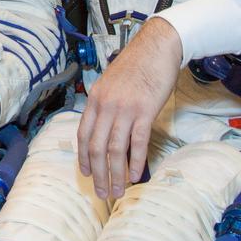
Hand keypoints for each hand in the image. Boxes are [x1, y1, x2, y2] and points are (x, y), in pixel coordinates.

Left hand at [77, 16, 181, 198]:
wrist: (157, 46)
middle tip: (102, 193)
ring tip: (117, 191)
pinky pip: (136, 143)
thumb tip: (102, 126)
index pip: (83, 135)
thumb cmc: (136, 64)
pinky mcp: (145, 111)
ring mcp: (125, 109)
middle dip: (97, 174)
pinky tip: (133, 176)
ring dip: (115, 174)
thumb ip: (104, 103)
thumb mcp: (110, 82)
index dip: (83, 158)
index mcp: (95, 99)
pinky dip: (134, 162)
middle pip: (96, 147)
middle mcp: (106, 105)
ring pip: (115, 149)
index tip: (85, 174)